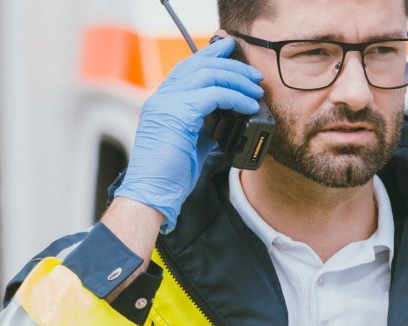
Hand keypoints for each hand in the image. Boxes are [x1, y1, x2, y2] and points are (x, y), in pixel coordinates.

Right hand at [114, 37, 263, 232]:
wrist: (151, 192)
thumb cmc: (169, 174)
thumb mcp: (191, 142)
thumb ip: (206, 125)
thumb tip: (232, 117)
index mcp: (163, 100)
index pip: (188, 66)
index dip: (211, 54)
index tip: (231, 50)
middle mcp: (162, 96)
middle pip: (200, 64)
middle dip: (231, 65)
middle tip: (254, 76)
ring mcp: (167, 102)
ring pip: (209, 74)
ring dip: (237, 80)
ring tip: (256, 91)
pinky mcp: (178, 114)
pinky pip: (214, 95)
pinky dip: (236, 98)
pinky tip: (249, 106)